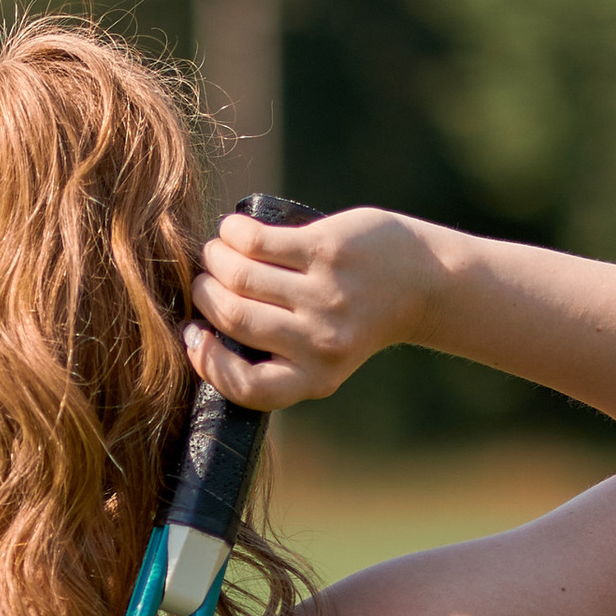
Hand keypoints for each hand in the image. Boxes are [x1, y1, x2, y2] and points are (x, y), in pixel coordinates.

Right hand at [185, 202, 435, 408]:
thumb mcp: (323, 358)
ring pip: (239, 276)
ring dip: (214, 259)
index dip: (205, 361)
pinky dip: (233, 233)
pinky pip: (258, 241)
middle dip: (204, 295)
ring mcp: (325, 294)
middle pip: (233, 318)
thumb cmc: (356, 319)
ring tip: (214, 253)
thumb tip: (200, 340)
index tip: (194, 334)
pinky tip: (230, 230)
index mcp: (316, 378)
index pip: (243, 385)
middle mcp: (320, 341)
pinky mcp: (328, 250)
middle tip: (203, 281)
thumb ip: (277, 360)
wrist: (421, 282)